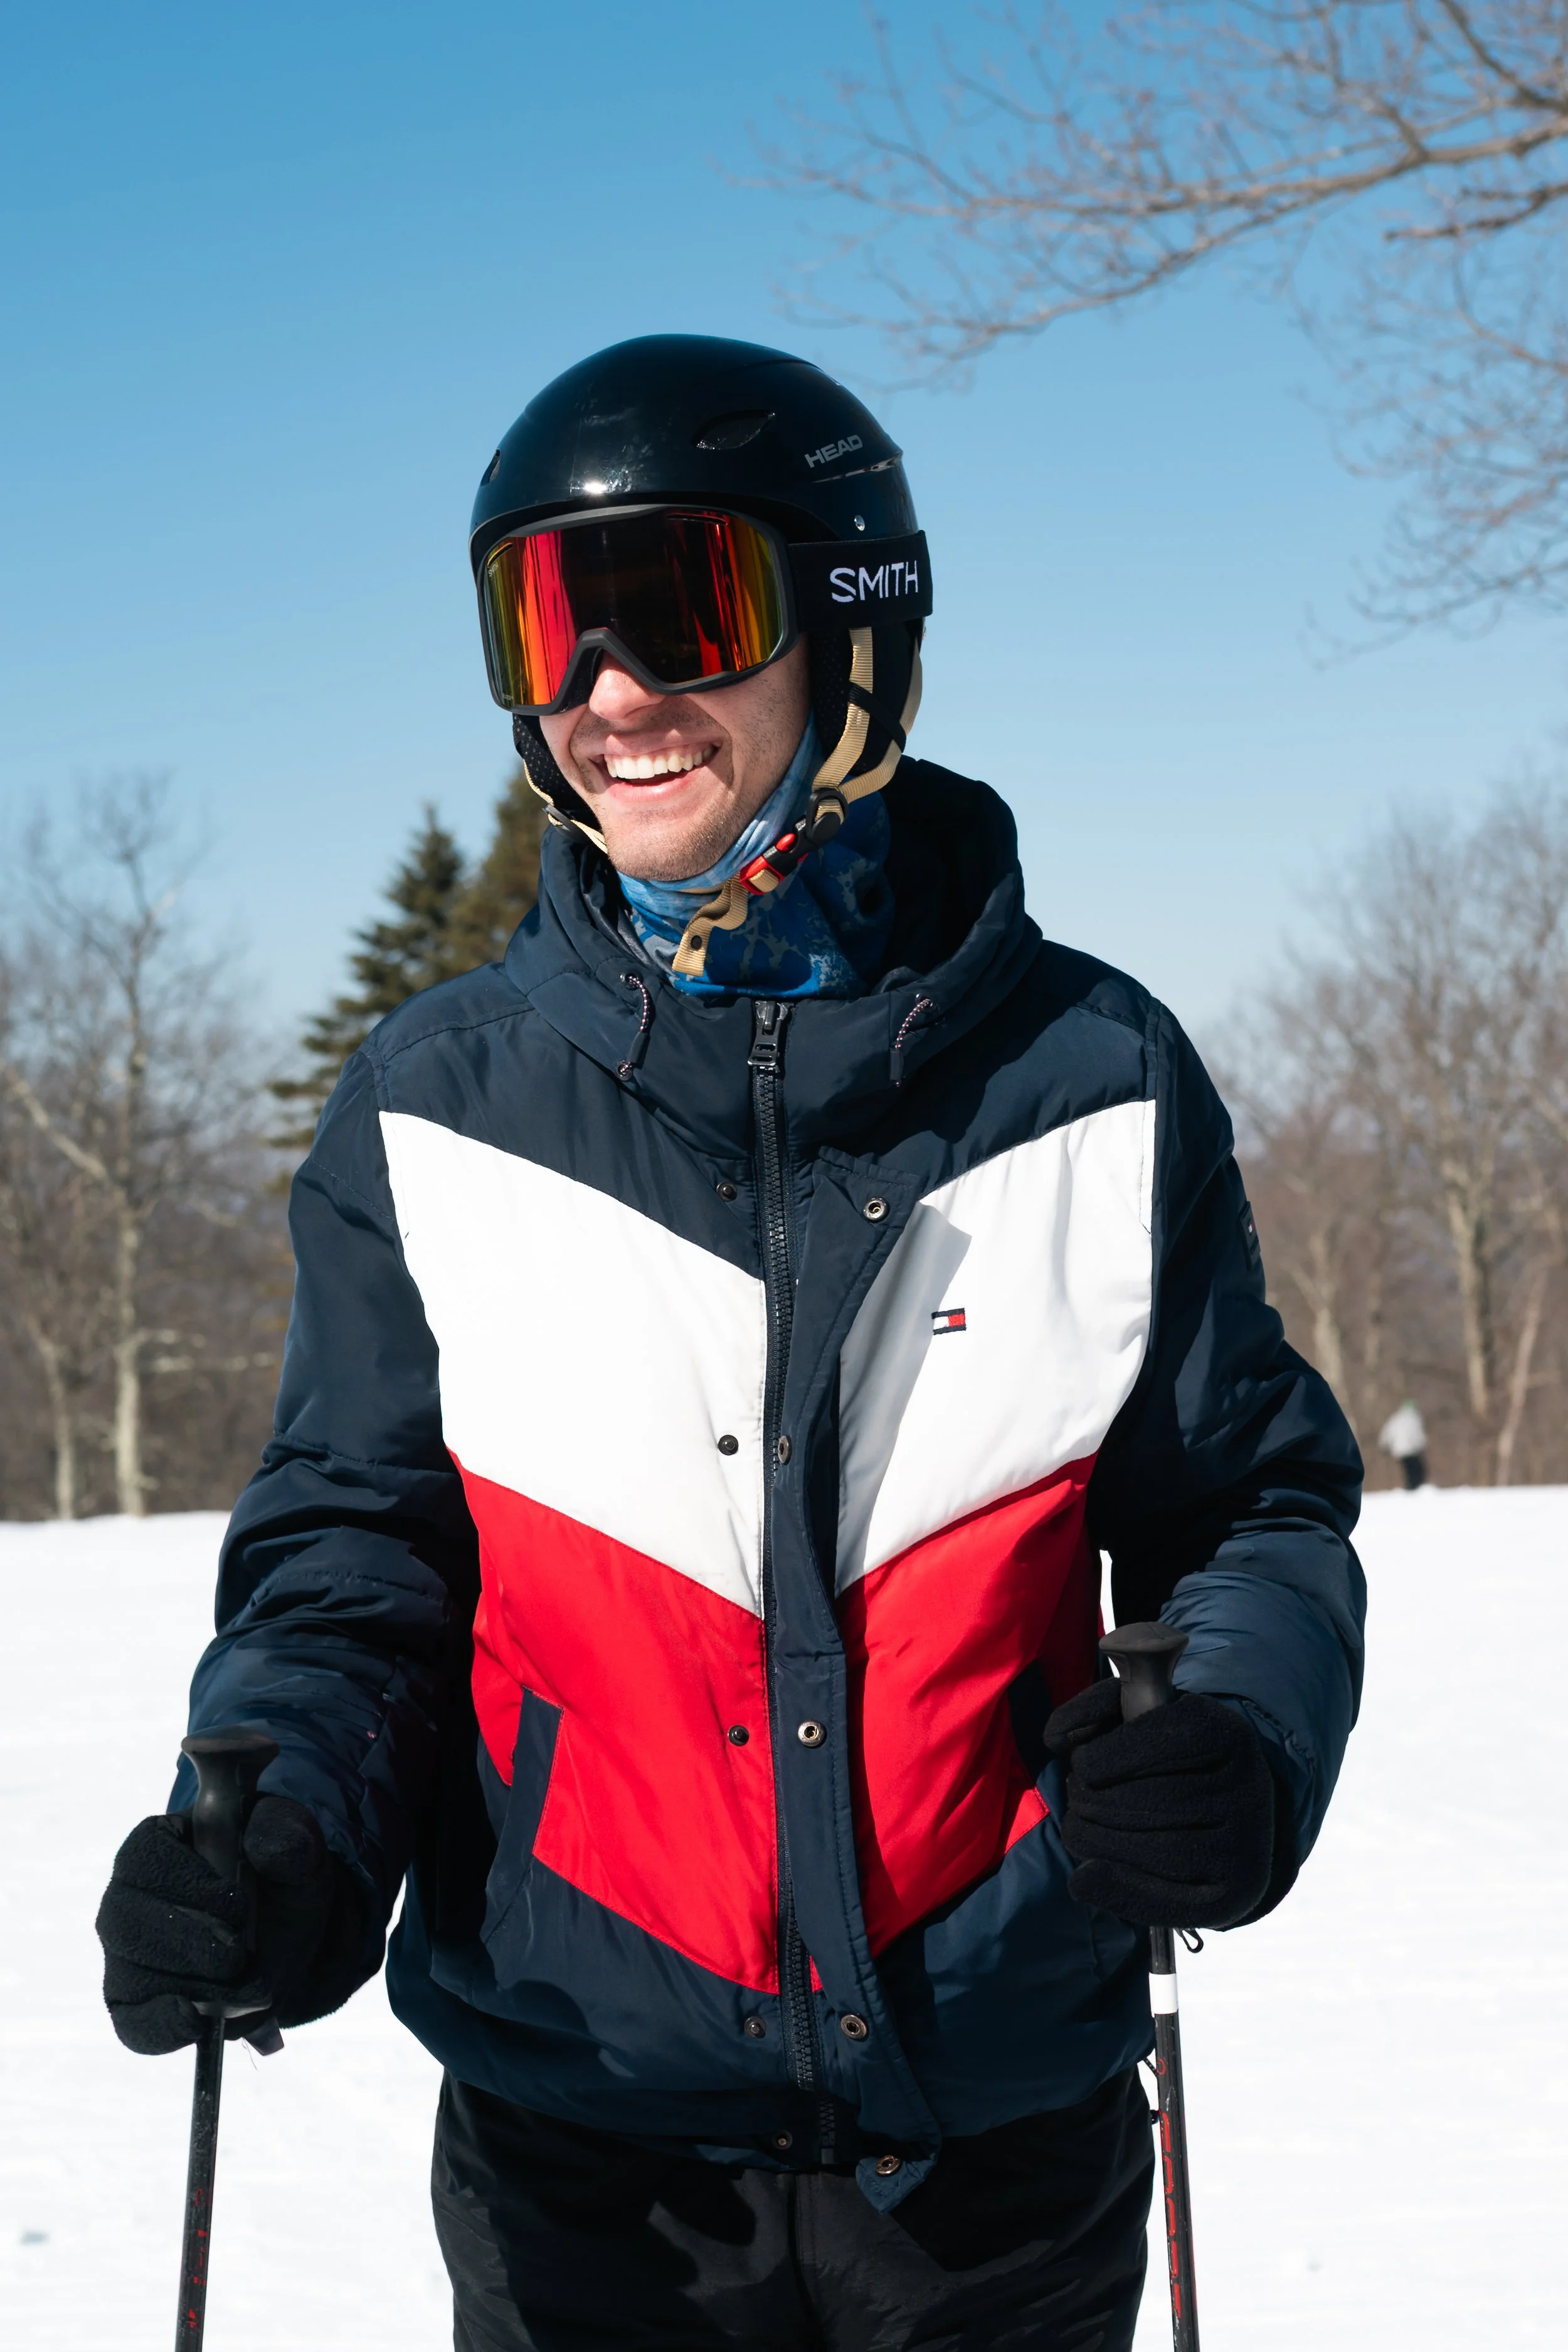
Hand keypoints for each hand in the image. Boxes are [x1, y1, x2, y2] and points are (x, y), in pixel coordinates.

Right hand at [97, 1796, 348, 2054]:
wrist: (288, 1933)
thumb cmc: (281, 1879)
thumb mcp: (299, 1852)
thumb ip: (288, 1839)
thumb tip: (262, 1838)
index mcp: (163, 1844)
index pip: (144, 1856)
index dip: (183, 1882)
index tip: (235, 1903)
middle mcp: (130, 1897)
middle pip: (126, 1921)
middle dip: (189, 1943)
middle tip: (241, 1955)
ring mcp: (127, 1954)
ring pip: (130, 1975)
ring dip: (194, 1987)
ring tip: (251, 1987)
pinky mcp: (137, 2002)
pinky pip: (132, 2023)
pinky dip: (165, 2028)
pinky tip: (198, 2025)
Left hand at [1042, 1679, 1285, 1927]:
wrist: (1232, 1811)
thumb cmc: (1172, 1756)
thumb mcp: (1141, 1714)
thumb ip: (1095, 1709)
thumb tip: (1056, 1738)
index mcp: (1226, 1733)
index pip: (1153, 1743)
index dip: (1100, 1758)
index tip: (1083, 1763)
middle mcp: (1247, 1789)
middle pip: (1143, 1801)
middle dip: (1088, 1800)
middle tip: (1078, 1798)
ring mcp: (1246, 1846)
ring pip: (1147, 1849)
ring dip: (1092, 1840)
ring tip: (1082, 1828)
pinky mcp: (1236, 1895)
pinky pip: (1164, 1903)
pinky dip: (1113, 1889)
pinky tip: (1086, 1875)